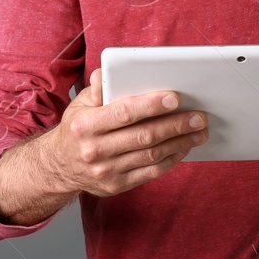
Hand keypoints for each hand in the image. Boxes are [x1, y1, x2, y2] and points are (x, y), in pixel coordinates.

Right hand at [36, 67, 206, 196]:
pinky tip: (183, 148)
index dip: (150, 105)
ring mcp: (107, 171)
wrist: (59, 166)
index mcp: (86, 125)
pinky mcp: (117, 185)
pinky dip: (170, 160)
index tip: (175, 98)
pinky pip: (150, 173)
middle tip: (199, 117)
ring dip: (179, 143)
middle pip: (143, 136)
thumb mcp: (79, 104)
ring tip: (198, 132)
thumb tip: (109, 73)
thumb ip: (97, 88)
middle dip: (175, 125)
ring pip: (151, 155)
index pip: (123, 113)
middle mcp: (95, 150)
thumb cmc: (77, 128)